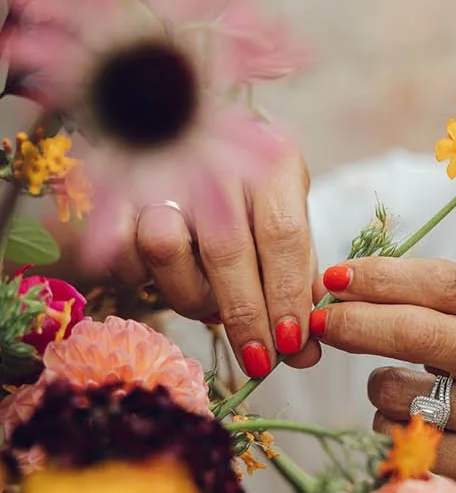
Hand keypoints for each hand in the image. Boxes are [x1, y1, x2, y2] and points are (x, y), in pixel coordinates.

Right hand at [114, 137, 320, 376]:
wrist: (182, 131)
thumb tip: (306, 355)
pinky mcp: (114, 189)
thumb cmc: (247, 190)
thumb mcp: (284, 216)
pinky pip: (123, 252)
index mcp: (271, 162)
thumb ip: (296, 278)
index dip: (286, 296)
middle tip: (260, 361)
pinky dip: (142, 277)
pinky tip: (162, 277)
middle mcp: (214, 159)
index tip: (292, 347)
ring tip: (207, 300)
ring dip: (190, 293)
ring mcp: (160, 170)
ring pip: (165, 250)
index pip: (283, 237)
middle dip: (245, 318)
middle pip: (228, 251)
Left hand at [310, 256, 455, 492]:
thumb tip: (348, 283)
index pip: (441, 283)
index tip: (335, 275)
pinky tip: (422, 427)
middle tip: (319, 321)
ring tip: (412, 390)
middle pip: (414, 332)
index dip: (378, 277)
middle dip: (353, 323)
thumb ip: (445, 298)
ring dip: (379, 387)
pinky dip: (391, 428)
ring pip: (395, 391)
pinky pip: (398, 438)